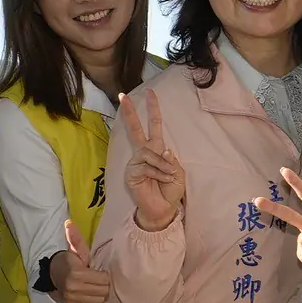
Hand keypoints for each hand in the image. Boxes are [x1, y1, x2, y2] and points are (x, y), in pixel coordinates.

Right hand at [49, 218, 111, 302]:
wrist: (52, 274)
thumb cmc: (68, 261)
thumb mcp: (75, 250)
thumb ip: (75, 238)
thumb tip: (69, 223)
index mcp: (77, 273)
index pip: (104, 279)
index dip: (104, 275)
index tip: (99, 271)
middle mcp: (74, 288)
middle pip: (104, 291)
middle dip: (104, 285)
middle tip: (98, 279)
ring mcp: (72, 298)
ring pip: (99, 300)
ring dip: (100, 294)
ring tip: (95, 287)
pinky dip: (93, 302)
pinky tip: (90, 294)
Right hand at [121, 92, 186, 230]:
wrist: (163, 210)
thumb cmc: (170, 191)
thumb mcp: (178, 173)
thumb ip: (170, 159)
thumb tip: (163, 149)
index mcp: (156, 150)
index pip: (153, 126)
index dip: (152, 110)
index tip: (150, 93)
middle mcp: (143, 153)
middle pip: (135, 129)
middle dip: (131, 112)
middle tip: (123, 96)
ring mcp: (136, 163)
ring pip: (147, 153)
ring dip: (161, 164)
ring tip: (169, 175)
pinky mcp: (131, 173)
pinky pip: (145, 166)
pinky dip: (158, 173)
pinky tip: (163, 180)